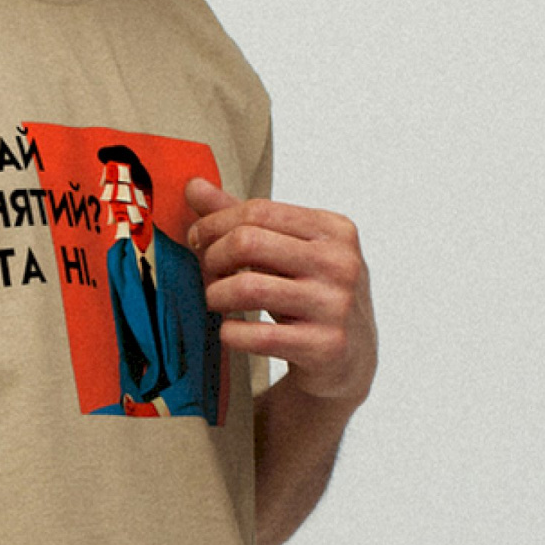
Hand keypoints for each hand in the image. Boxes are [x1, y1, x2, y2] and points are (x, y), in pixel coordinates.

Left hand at [182, 176, 376, 409]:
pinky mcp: (325, 346)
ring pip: (247, 288)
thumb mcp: (287, 250)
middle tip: (206, 272)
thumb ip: (243, 218)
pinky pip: (258, 336)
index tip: (198, 239)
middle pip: (248, 242)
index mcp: (334, 230)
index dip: (215, 223)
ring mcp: (335, 306)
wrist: (351, 358)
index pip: (258, 210)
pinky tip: (231, 330)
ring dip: (216, 295)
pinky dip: (231, 333)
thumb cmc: (312, 293)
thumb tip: (194, 186)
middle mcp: (340, 263)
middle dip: (212, 257)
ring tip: (215, 300)